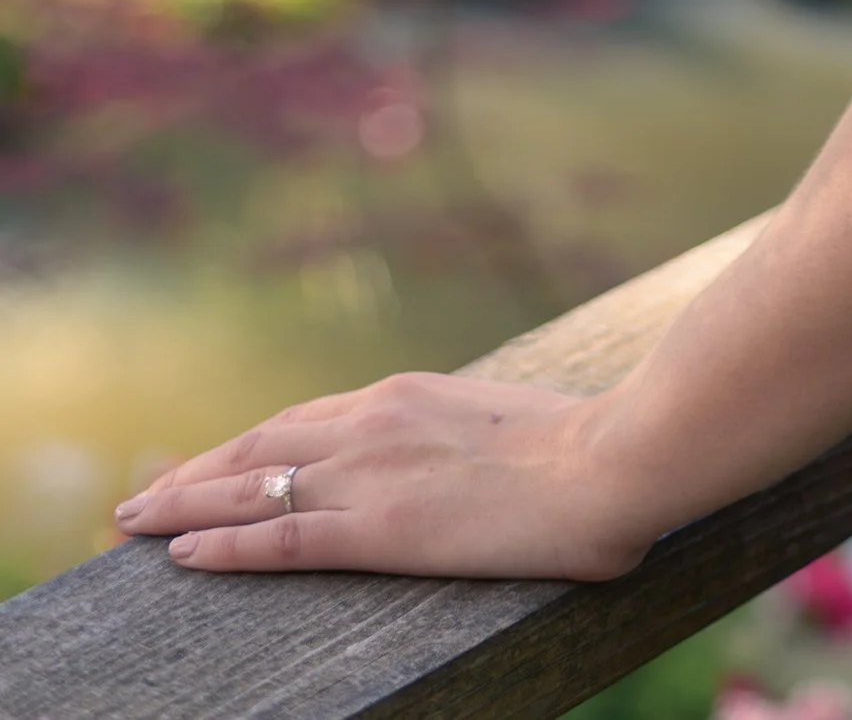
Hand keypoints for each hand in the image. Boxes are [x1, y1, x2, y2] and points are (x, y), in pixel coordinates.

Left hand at [112, 371, 655, 580]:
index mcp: (408, 396)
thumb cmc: (589, 449)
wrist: (615, 457)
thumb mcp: (506, 427)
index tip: (206, 465)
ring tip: (131, 523)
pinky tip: (181, 558)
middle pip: (259, 445)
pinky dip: (223, 548)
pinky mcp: (379, 528)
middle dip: (194, 473)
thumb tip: (467, 459)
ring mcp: (373, 473)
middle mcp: (376, 422)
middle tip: (140, 497)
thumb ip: (465, 438)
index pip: (302, 420)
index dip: (245, 445)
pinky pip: (280, 540)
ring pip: (252, 488)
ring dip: (183, 505)